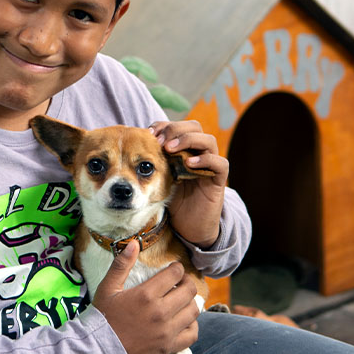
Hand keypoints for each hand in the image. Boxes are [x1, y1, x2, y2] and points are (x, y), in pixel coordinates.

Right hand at [92, 242, 200, 353]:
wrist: (99, 351)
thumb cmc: (103, 316)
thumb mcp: (108, 287)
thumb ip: (122, 264)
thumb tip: (134, 243)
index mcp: (146, 295)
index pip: (175, 273)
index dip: (176, 268)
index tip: (173, 270)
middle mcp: (160, 312)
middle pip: (189, 290)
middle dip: (187, 282)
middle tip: (180, 282)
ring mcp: (167, 331)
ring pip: (194, 311)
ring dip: (190, 302)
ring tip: (182, 300)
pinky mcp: (168, 347)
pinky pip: (192, 334)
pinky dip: (192, 325)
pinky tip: (183, 321)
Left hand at [150, 120, 227, 247]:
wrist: (189, 228)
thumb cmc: (173, 202)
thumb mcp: (160, 178)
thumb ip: (154, 161)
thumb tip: (133, 144)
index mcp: (184, 150)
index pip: (178, 126)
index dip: (164, 125)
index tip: (148, 133)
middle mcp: (199, 154)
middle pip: (194, 126)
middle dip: (175, 129)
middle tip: (159, 141)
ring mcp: (210, 166)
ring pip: (209, 140)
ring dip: (188, 140)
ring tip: (170, 149)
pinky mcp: (219, 181)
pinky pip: (220, 163)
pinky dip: (205, 160)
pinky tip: (189, 163)